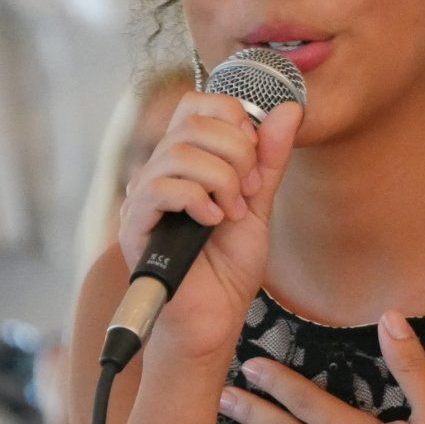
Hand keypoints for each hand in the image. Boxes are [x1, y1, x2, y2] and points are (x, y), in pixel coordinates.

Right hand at [119, 96, 301, 361]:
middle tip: (247, 193)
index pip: (198, 104)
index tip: (255, 157)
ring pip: (179, 152)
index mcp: (187, 161)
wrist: (215, 318)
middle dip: (236, 154)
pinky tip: (212, 223)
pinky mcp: (135, 225)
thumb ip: (269, 159)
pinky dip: (197, 200)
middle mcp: (160, 171)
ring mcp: (144, 197)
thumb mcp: (259, 204)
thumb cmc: (229, 267)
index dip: (233, 118)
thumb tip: (289, 108)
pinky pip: (159, 187)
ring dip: (221, 180)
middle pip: (193, 123)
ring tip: (231, 213)